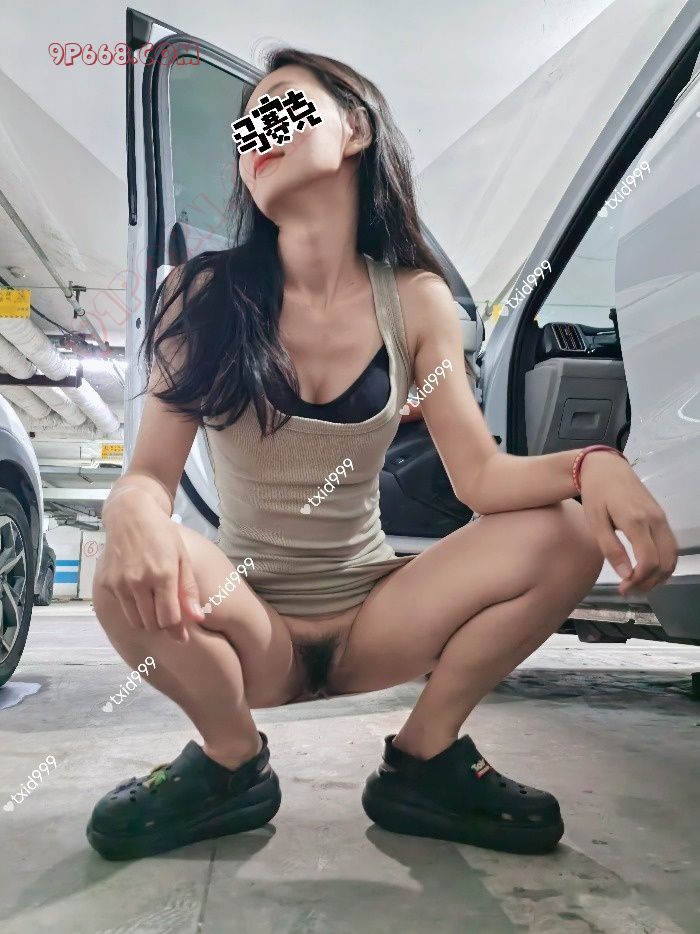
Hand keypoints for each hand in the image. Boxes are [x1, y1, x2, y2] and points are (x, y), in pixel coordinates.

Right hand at [96, 492, 204, 642]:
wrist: (130, 516)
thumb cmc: (163, 535)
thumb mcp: (183, 558)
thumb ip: (189, 590)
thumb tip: (198, 619)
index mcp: (163, 575)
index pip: (169, 619)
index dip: (177, 631)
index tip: (181, 636)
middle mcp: (138, 581)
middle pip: (152, 624)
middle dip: (162, 625)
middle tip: (168, 615)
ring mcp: (119, 583)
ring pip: (135, 621)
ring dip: (147, 619)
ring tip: (154, 605)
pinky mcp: (106, 583)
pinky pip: (122, 608)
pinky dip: (132, 607)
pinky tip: (138, 592)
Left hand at [579, 451, 677, 595]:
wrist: (606, 468)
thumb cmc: (597, 494)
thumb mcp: (595, 522)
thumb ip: (611, 549)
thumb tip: (627, 575)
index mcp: (636, 521)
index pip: (649, 560)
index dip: (639, 580)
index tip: (623, 588)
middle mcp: (655, 520)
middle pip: (665, 562)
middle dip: (649, 582)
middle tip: (629, 589)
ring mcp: (662, 518)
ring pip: (672, 556)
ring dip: (659, 575)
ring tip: (638, 582)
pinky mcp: (662, 517)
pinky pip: (670, 546)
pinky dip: (664, 562)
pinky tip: (647, 569)